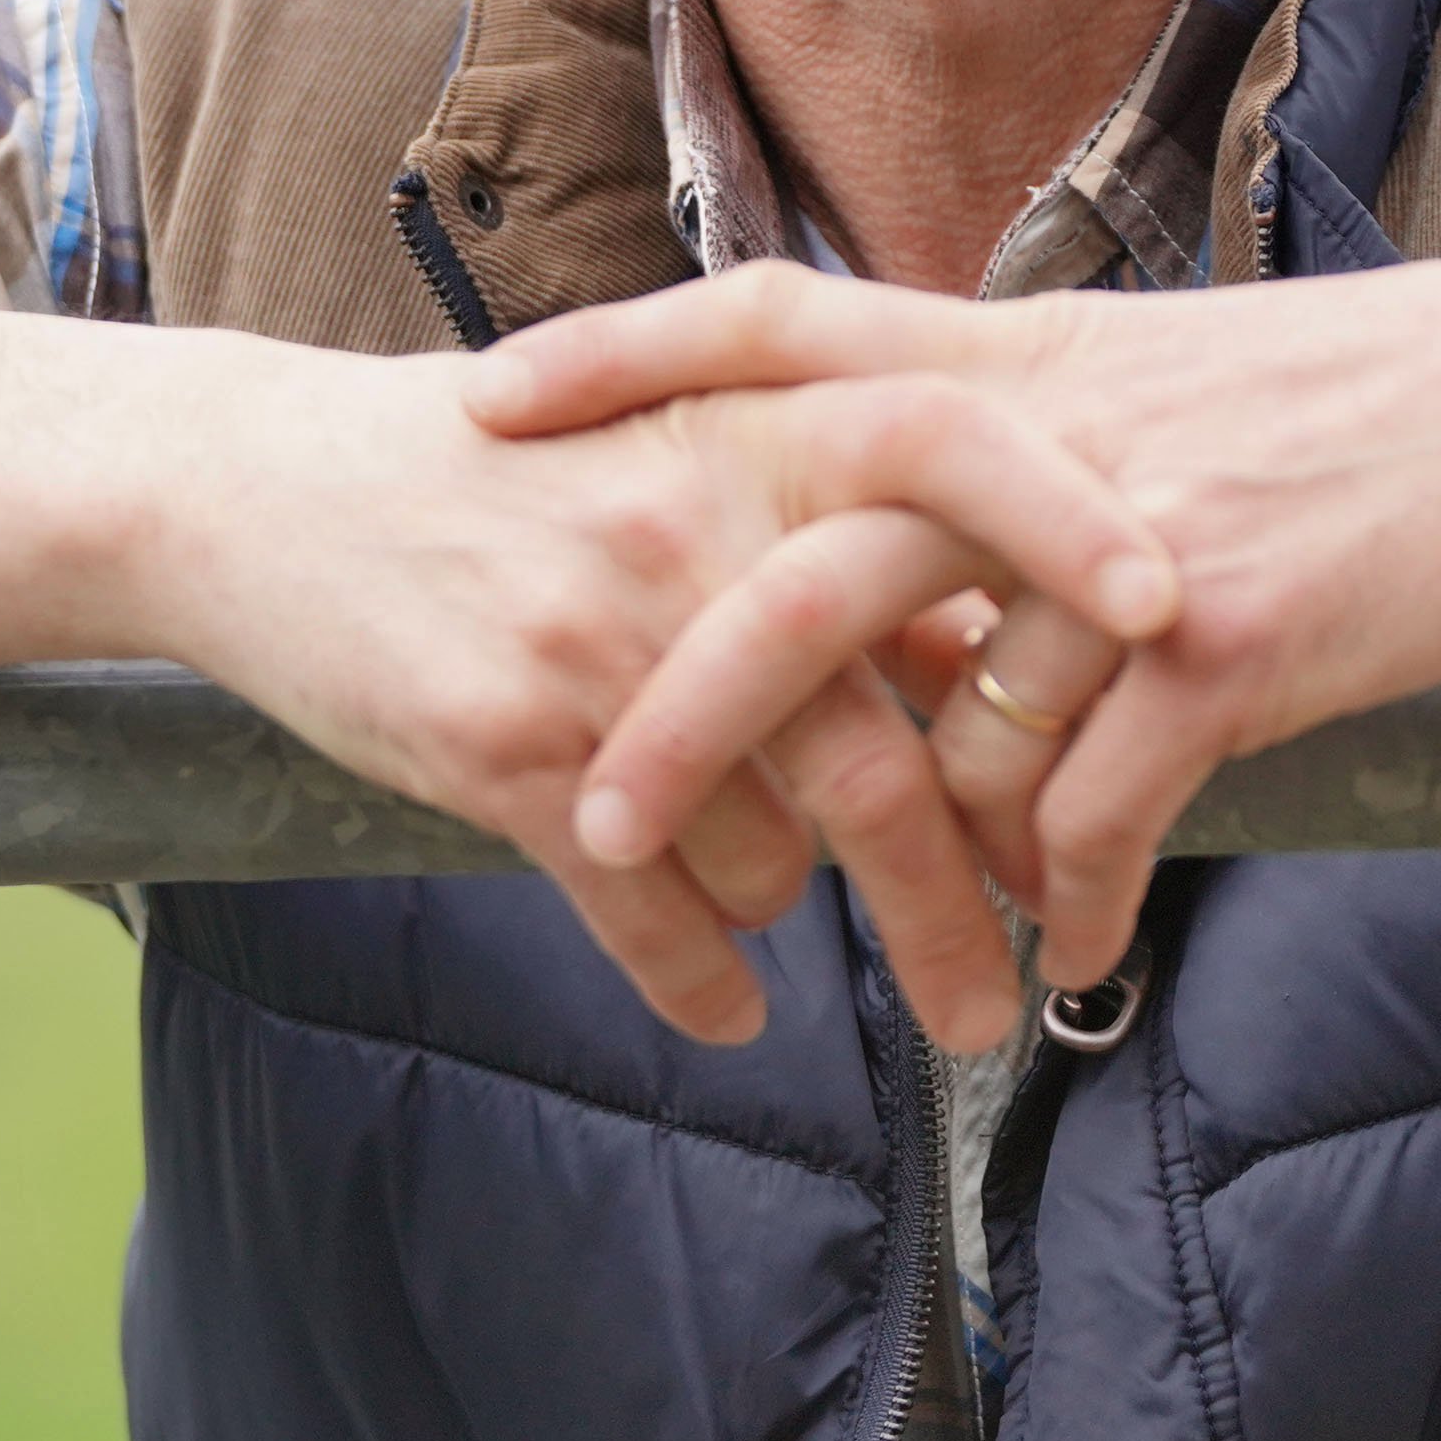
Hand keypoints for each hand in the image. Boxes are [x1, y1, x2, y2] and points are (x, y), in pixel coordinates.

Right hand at [137, 339, 1182, 1051]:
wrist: (266, 490)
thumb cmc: (506, 474)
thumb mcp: (672, 455)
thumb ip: (833, 542)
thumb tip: (1005, 664)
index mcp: (749, 432)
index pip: (949, 449)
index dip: (1068, 522)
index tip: (1174, 616)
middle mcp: (688, 529)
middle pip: (882, 748)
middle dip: (962, 901)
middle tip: (1010, 1008)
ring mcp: (599, 640)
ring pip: (775, 844)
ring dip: (800, 907)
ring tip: (826, 944)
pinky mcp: (506, 745)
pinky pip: (651, 908)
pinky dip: (700, 974)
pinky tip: (723, 1005)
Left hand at [466, 258, 1440, 986]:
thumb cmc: (1380, 410)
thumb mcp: (1178, 389)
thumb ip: (1035, 466)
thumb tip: (947, 587)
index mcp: (1024, 360)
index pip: (776, 322)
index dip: (624, 356)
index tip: (488, 400)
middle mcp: (1053, 439)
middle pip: (802, 572)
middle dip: (680, 712)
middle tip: (592, 828)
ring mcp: (1135, 546)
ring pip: (954, 729)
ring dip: (928, 857)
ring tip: (940, 932)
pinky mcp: (1232, 642)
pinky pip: (1092, 816)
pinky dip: (1065, 903)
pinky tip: (1072, 955)